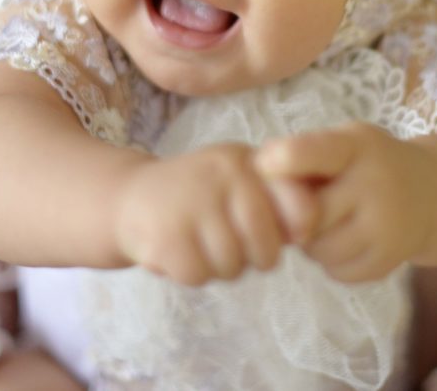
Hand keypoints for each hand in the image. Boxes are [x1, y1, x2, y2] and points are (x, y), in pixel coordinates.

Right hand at [111, 142, 314, 285]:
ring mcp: (191, 206)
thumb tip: (307, 230)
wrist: (128, 197)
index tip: (276, 231)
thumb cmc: (197, 192)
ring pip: (232, 268)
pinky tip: (179, 249)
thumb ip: (275, 196)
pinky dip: (191, 273)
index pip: (299, 207)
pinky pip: (199, 276)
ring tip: (200, 241)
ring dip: (218, 267)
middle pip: (266, 250)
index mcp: (243, 161)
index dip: (292, 230)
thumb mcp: (237, 178)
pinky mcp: (166, 238)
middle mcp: (220, 177)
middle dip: (252, 257)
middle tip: (228, 242)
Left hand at [255, 122, 436, 282]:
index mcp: (356, 146)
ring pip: (317, 248)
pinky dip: (330, 262)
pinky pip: (336, 271)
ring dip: (310, 242)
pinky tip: (344, 240)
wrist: (432, 193)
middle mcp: (376, 184)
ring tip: (326, 223)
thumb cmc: (366, 165)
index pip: (316, 151)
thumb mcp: (342, 144)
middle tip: (299, 207)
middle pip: (307, 213)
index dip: (284, 160)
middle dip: (293, 214)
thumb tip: (258, 176)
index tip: (262, 166)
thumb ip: (302, 157)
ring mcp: (386, 227)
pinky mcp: (388, 261)